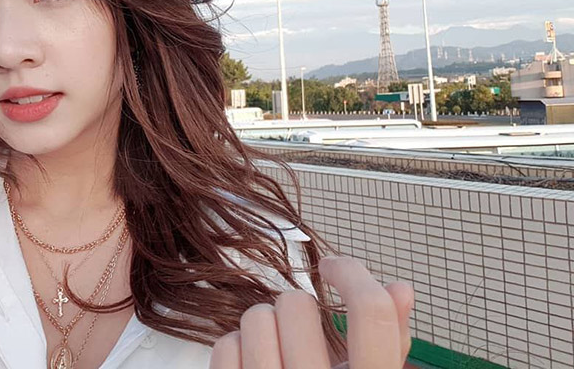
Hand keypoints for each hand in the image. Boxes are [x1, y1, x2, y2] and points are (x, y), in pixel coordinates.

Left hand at [210, 257, 413, 368]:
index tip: (337, 266)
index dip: (354, 274)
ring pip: (255, 317)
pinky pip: (225, 345)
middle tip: (302, 335)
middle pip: (297, 304)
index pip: (373, 314)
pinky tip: (255, 367)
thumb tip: (399, 288)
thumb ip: (390, 342)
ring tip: (278, 351)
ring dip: (266, 327)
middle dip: (298, 311)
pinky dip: (238, 350)